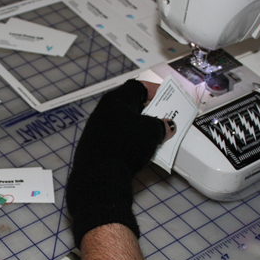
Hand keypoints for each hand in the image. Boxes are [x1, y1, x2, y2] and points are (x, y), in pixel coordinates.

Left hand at [66, 80, 173, 247]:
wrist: (100, 173)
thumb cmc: (126, 143)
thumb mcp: (152, 131)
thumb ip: (162, 125)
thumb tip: (166, 126)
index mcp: (116, 99)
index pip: (136, 87)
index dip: (153, 89)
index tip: (164, 96)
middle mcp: (103, 110)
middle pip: (129, 105)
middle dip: (147, 111)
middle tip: (161, 117)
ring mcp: (96, 129)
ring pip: (122, 122)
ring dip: (138, 127)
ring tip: (153, 136)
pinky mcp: (93, 146)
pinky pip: (115, 137)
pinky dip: (128, 140)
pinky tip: (137, 150)